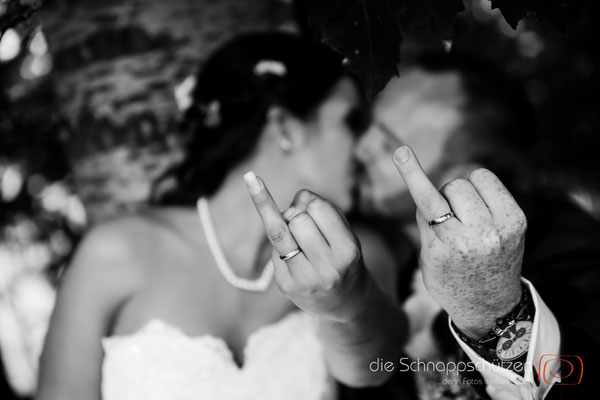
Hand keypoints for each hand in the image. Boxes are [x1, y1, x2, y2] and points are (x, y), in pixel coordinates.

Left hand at [244, 172, 368, 322]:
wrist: (345, 301)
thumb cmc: (342, 256)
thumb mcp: (345, 231)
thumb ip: (323, 207)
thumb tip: (297, 197)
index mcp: (347, 250)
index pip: (317, 207)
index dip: (311, 202)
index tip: (314, 207)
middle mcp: (328, 268)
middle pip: (297, 219)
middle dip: (297, 216)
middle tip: (306, 228)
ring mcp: (305, 280)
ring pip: (279, 232)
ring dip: (285, 226)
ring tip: (298, 238)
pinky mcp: (286, 287)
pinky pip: (272, 249)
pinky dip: (280, 245)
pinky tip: (293, 256)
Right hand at [392, 146, 525, 337]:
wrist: (490, 306)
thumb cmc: (450, 279)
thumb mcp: (427, 258)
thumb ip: (426, 223)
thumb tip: (430, 188)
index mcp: (447, 248)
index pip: (427, 202)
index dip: (412, 174)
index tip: (402, 151)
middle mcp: (477, 237)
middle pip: (452, 187)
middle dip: (446, 197)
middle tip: (451, 218)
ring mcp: (501, 228)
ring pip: (471, 180)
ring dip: (464, 193)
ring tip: (468, 215)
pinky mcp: (517, 220)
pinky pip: (490, 182)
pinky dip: (481, 189)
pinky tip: (482, 210)